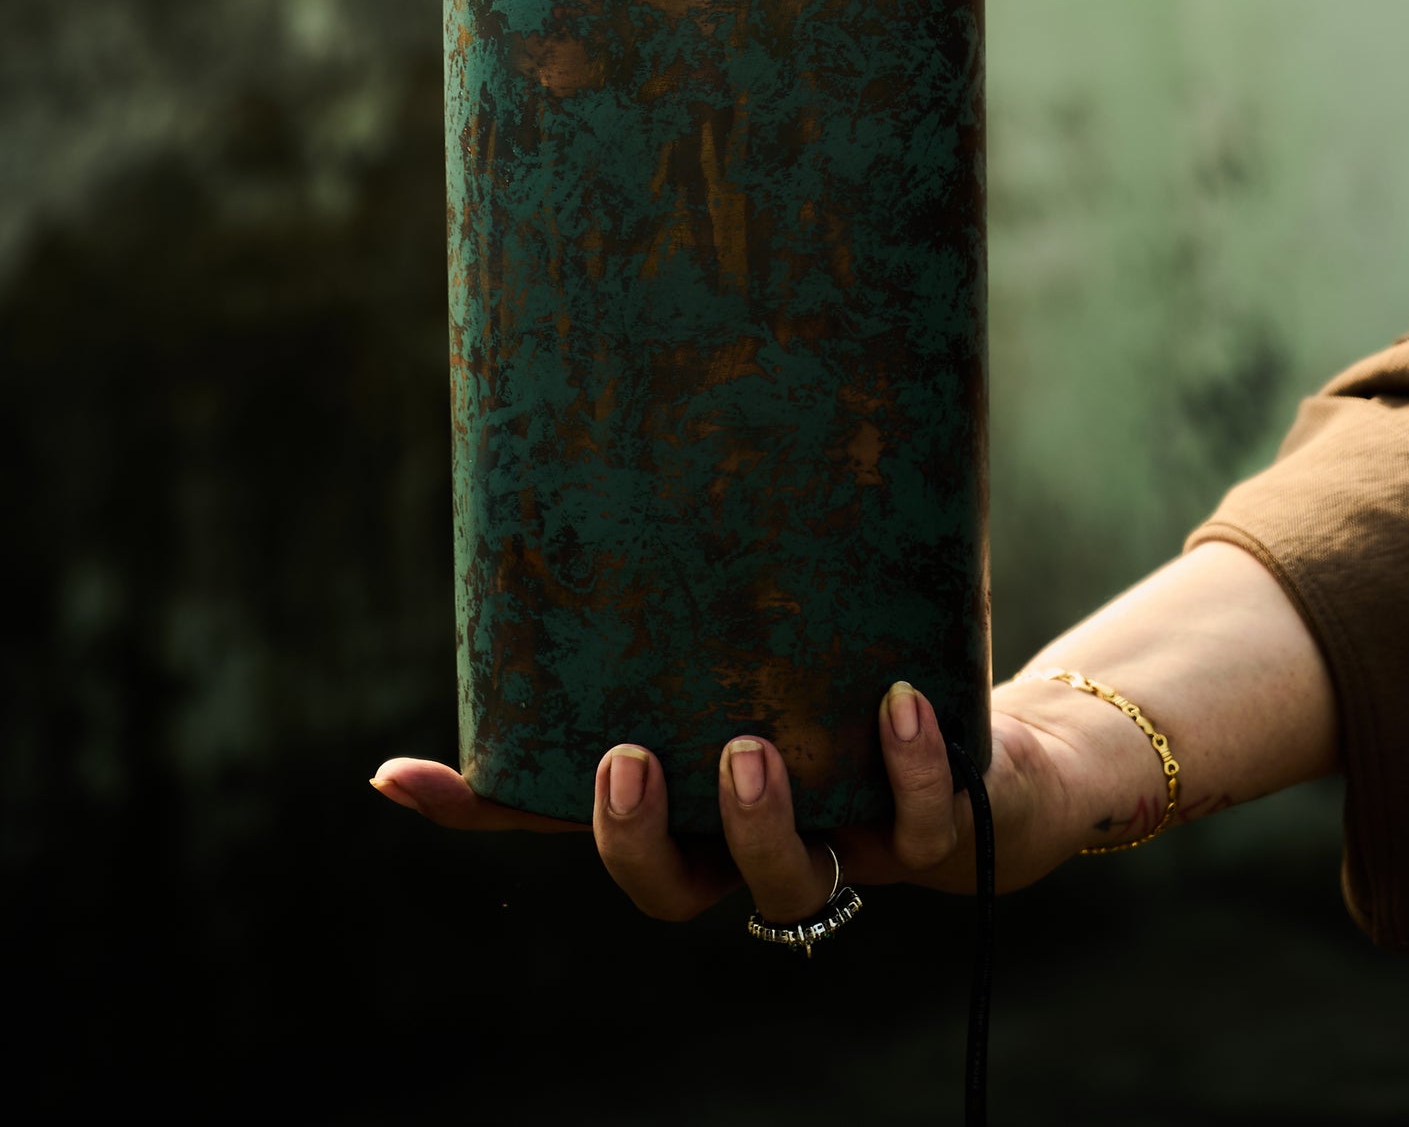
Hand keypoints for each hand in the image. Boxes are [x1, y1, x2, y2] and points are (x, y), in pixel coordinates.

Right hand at [371, 677, 1099, 921]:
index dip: (487, 809)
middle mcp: (762, 844)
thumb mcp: (770, 642)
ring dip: (761, 826)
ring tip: (750, 749)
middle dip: (641, 842)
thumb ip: (685, 613)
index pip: (576, 824)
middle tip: (630, 760)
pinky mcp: (947, 828)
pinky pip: (928, 824)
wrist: (1005, 750)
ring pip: (794, 885)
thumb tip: (582, 520)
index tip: (403, 772)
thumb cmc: (856, 694)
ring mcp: (855, 848)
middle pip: (677, 888)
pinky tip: (894, 701)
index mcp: (697, 806)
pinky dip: (908, 769)